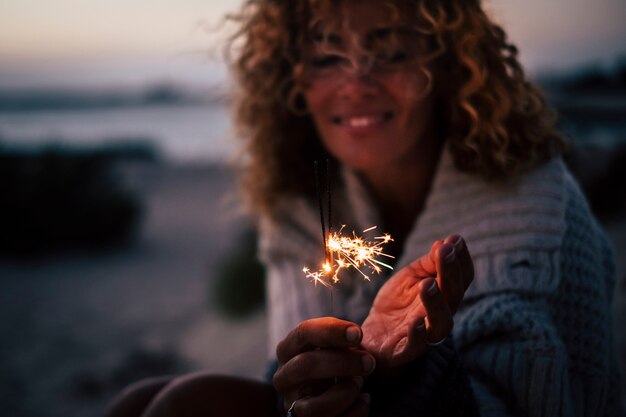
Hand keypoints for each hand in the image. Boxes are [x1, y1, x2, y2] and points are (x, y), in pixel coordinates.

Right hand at [273, 317, 373, 416]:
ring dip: (344, 393)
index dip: (331, 331)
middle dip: (342, 362)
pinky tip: (364, 400)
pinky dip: (353, 411)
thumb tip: (355, 333)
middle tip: (369, 361)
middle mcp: (284, 377)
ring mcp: (292, 404)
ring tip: (360, 383)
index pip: (303, 332)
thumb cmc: (333, 361)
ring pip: (313, 406)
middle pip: (306, 365)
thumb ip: (339, 334)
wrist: (326, 392)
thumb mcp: (331, 344)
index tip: (358, 333)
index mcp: (288, 349)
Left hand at [361, 234, 472, 370]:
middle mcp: (441, 314)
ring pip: (441, 322)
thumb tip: (445, 242)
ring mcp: (426, 334)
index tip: (456, 240)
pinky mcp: (406, 350)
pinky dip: (418, 335)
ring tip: (428, 284)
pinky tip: (416, 321)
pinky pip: (416, 346)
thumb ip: (429, 263)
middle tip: (444, 251)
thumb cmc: (399, 302)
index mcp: (445, 295)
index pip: (462, 277)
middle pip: (453, 295)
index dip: (461, 259)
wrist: (375, 335)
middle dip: (450, 272)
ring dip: (436, 302)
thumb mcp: (412, 277)